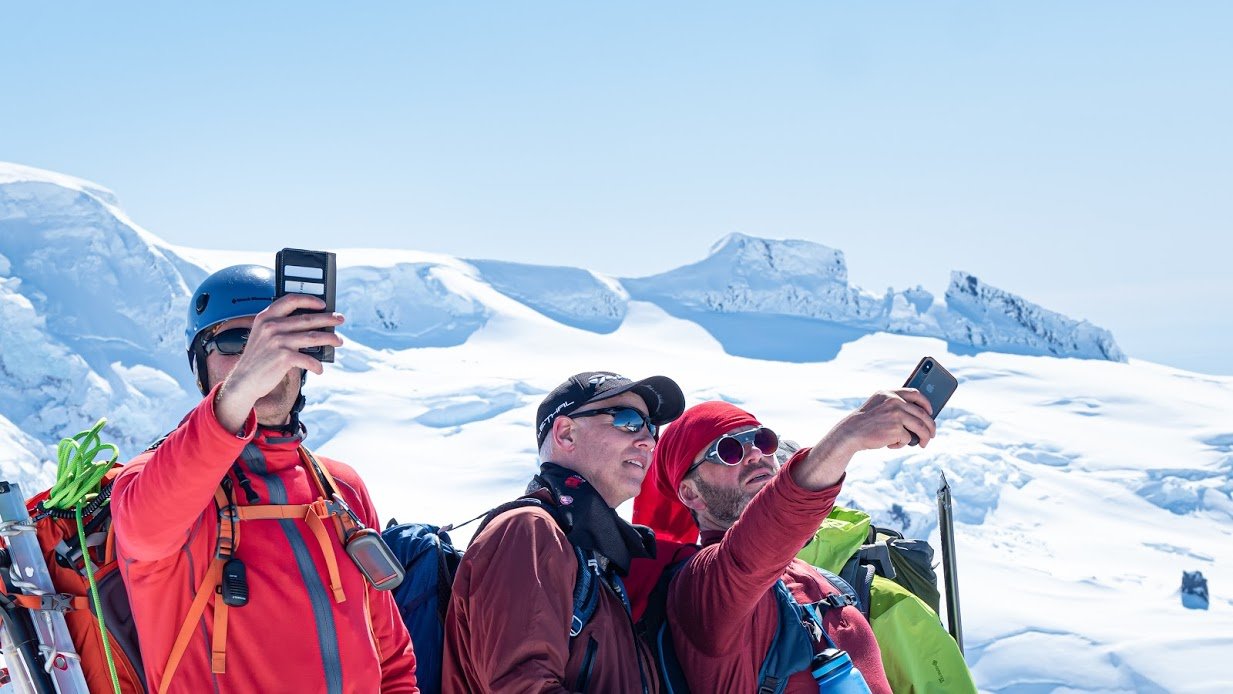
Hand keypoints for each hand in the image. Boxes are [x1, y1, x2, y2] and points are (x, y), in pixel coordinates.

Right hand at [214, 294, 344, 430]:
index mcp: (266, 317)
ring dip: (330, 338)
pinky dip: (317, 365)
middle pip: (307, 318)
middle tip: (340, 319)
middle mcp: (271, 326)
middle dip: (328, 318)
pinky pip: (308, 359)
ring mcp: (277, 341)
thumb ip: (280, 327)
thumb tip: (312, 327)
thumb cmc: (258, 359)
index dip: (309, 300)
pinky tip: (319, 369)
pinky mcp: (283, 357)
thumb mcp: (263, 336)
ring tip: (339, 341)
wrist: (244, 380)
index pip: (290, 300)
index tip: (322, 304)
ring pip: (313, 336)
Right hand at [792, 389, 935, 489]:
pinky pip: (908, 439)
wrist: (851, 432)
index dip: (926, 404)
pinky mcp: (896, 429)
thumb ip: (895, 405)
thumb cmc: (866, 421)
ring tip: (923, 444)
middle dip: (930, 426)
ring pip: (921, 427)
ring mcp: (896, 414)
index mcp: (890, 393)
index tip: (930, 412)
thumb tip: (919, 416)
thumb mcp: (879, 406)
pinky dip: (902, 444)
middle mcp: (895, 401)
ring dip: (925, 437)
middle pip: (923, 414)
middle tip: (931, 434)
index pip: (916, 394)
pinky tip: (891, 445)